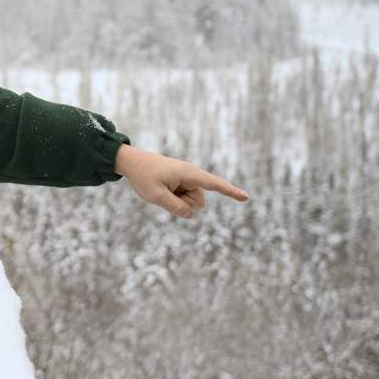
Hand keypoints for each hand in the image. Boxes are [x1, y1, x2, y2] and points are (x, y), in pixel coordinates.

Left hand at [113, 144, 248, 218]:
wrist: (132, 162)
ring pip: (191, 202)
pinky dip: (174, 198)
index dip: (231, 192)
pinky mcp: (183, 182)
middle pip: (198, 202)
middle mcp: (192, 175)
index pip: (215, 184)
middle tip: (163, 191)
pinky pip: (184, 199)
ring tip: (162, 188)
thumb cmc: (143, 176)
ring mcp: (188, 179)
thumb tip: (191, 215)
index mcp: (189, 173)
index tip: (246, 197)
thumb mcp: (155, 195)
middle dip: (183, 204)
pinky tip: (163, 189)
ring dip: (177, 201)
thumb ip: (174, 207)